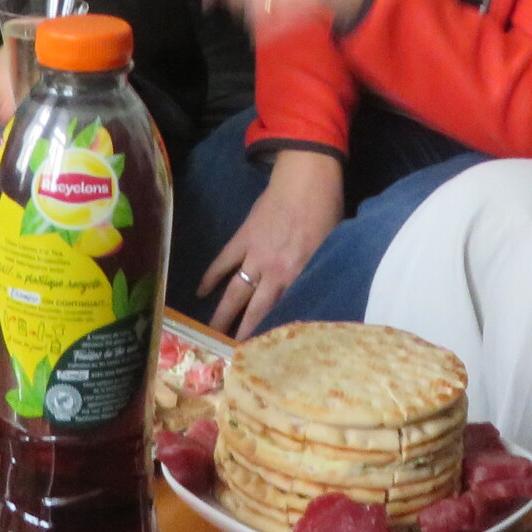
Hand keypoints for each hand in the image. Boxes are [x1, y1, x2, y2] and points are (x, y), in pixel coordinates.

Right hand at [199, 150, 344, 338]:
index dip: (269, 332)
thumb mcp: (329, 249)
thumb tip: (317, 292)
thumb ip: (317, 272)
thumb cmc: (326, 212)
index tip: (262, 352)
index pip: (280, 311)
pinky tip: (201, 292)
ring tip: (210, 331)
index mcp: (296, 274)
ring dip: (222, 311)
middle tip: (228, 352)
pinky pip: (223, 261)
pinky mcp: (243, 238)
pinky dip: (211, 276)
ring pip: (234, 290)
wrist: (306, 179)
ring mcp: (253, 254)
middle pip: (252, 307)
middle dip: (240, 331)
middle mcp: (272, 270)